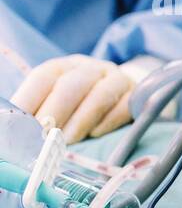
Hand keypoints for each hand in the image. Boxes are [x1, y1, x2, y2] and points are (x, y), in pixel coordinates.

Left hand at [11, 55, 134, 141]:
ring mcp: (117, 80)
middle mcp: (91, 69)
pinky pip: (124, 106)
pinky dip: (108, 122)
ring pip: (101, 94)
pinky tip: (96, 134)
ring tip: (68, 140)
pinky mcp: (136, 95)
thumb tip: (17, 130)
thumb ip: (41, 112)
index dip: (29, 98)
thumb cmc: (84, 102)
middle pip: (72, 84)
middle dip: (55, 111)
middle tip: (44, 135)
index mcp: (65, 67)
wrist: (125, 94)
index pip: (44, 76)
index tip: (19, 123)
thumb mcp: (60, 100)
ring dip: (81, 120)